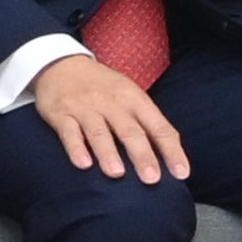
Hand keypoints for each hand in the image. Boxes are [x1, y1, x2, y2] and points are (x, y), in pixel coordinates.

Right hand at [30, 49, 187, 186]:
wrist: (61, 63)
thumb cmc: (103, 87)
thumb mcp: (130, 95)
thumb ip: (147, 122)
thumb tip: (169, 157)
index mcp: (134, 99)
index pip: (158, 127)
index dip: (171, 151)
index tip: (181, 173)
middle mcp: (112, 103)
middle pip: (130, 131)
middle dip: (142, 155)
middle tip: (151, 179)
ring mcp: (85, 107)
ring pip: (99, 132)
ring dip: (108, 153)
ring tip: (116, 173)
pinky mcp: (61, 113)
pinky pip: (69, 132)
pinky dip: (76, 148)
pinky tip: (83, 163)